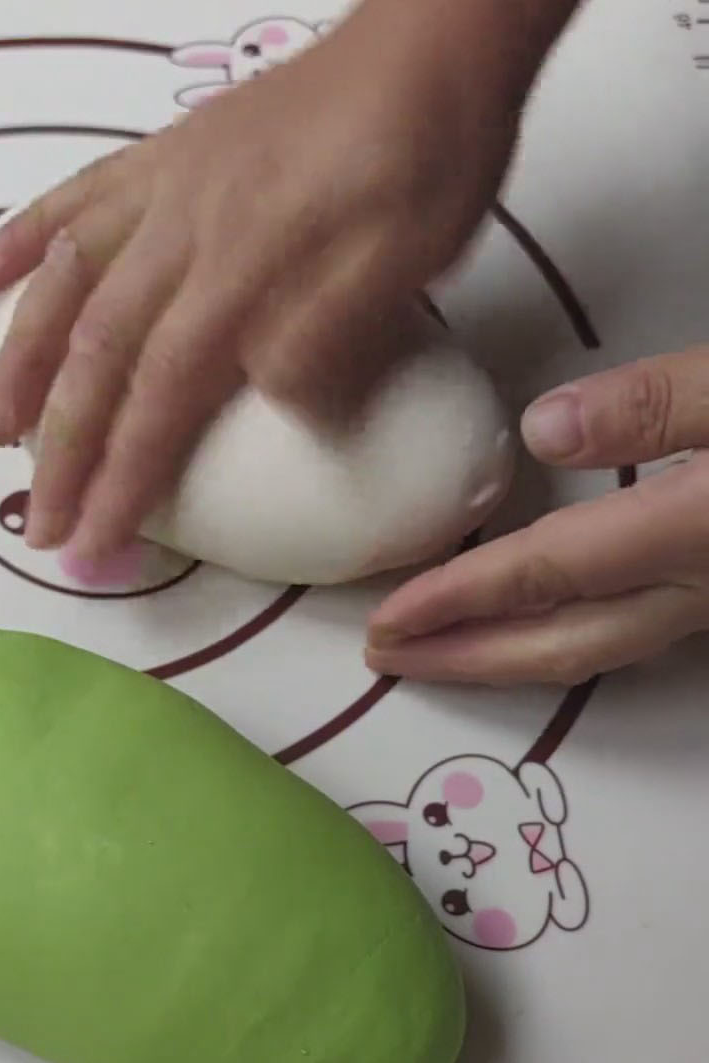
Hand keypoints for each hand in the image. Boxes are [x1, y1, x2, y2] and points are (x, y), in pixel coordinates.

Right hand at [0, 0, 521, 559]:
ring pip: (65, 284)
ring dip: (21, 365)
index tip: (93, 547)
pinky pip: (71, 200)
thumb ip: (328, 336)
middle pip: (99, 354)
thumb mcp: (408, 261)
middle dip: (62, 449)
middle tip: (37, 524)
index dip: (122, 477)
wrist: (426, 40)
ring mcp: (161, 187)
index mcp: (243, 271)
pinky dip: (19, 243)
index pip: (163, 395)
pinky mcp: (161, 155)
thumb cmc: (428, 162)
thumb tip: (264, 402)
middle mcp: (180, 233)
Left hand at [366, 348, 708, 684]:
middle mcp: (700, 588)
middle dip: (464, 658)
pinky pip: (626, 634)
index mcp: (693, 532)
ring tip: (438, 650)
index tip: (384, 618)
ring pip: (598, 649)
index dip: (458, 597)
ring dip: (509, 656)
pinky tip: (533, 620)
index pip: (547, 573)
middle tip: (384, 658)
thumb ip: (656, 404)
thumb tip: (540, 430)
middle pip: (563, 643)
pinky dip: (560, 637)